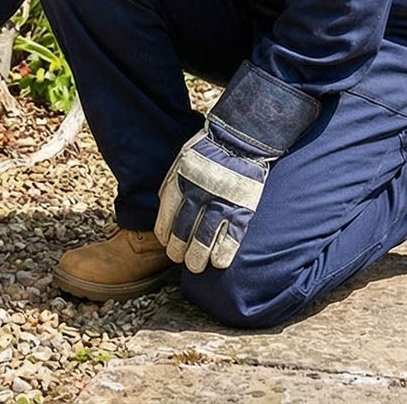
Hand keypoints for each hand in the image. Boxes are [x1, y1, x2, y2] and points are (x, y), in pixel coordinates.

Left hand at [155, 126, 271, 271]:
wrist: (239, 140)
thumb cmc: (208, 152)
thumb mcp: (181, 163)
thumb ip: (172, 186)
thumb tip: (164, 211)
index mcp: (180, 184)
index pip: (166, 221)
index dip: (166, 237)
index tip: (168, 243)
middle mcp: (198, 195)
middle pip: (183, 234)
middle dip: (179, 252)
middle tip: (181, 258)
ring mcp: (221, 204)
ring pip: (204, 241)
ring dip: (198, 258)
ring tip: (196, 265)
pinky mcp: (242, 210)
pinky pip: (230, 239)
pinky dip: (223, 254)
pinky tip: (218, 262)